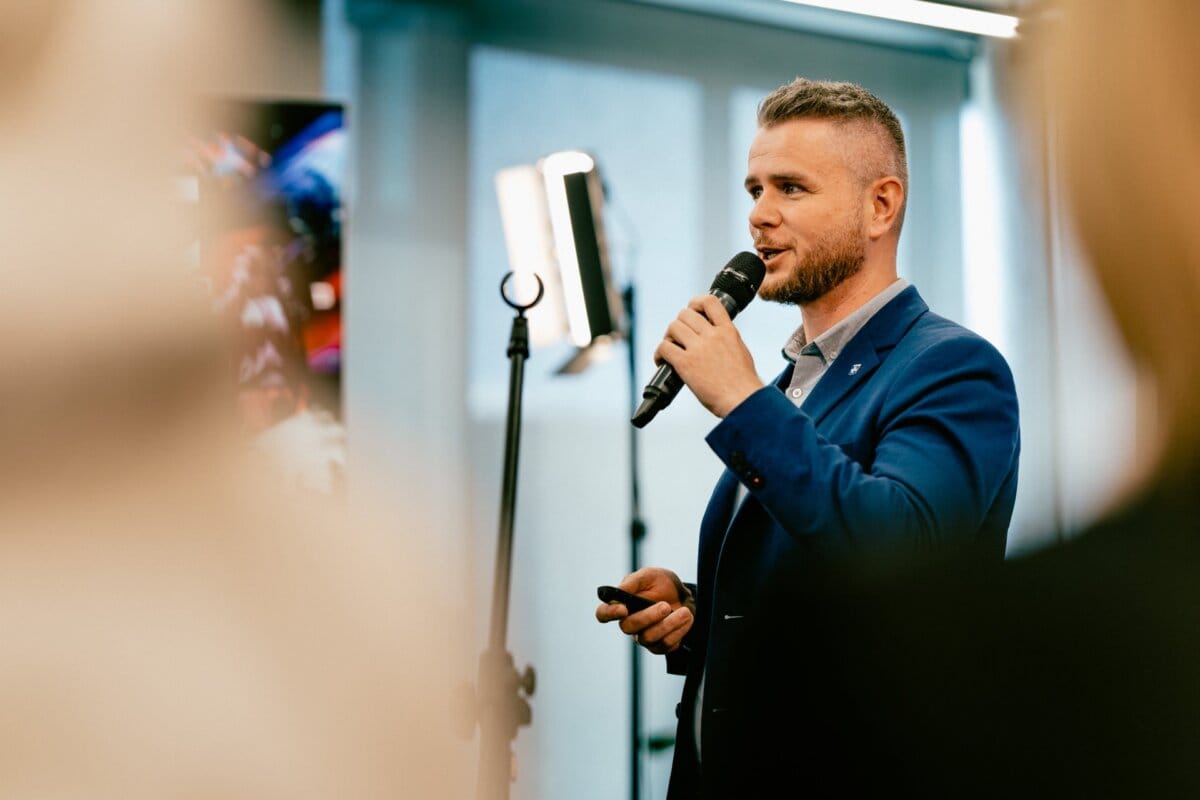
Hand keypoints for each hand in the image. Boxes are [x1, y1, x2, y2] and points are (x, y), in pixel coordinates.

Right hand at [595, 567, 694, 654]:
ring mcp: (643, 637)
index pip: (603, 614)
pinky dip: (679, 630)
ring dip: (668, 624)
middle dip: (648, 617)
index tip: (623, 608)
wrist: (686, 596)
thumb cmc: (663, 584)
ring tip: (684, 612)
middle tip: (666, 606)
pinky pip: (665, 644)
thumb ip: (633, 582)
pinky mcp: (659, 646)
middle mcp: (629, 623)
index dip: (609, 614)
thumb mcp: (649, 576)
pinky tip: (686, 618)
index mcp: (621, 604)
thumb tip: (618, 590)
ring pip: (648, 638)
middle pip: (628, 627)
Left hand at [653, 295, 762, 417]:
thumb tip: (717, 335)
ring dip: (668, 338)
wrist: (742, 400)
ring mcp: (699, 348)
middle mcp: (713, 335)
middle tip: (678, 338)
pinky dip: (659, 354)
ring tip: (670, 350)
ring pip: (673, 328)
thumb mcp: (740, 350)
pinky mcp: (686, 363)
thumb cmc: (743, 382)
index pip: (709, 302)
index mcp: (728, 331)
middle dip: (679, 324)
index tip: (691, 311)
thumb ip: (727, 338)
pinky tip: (662, 362)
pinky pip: (664, 347)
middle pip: (685, 314)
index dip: (695, 303)